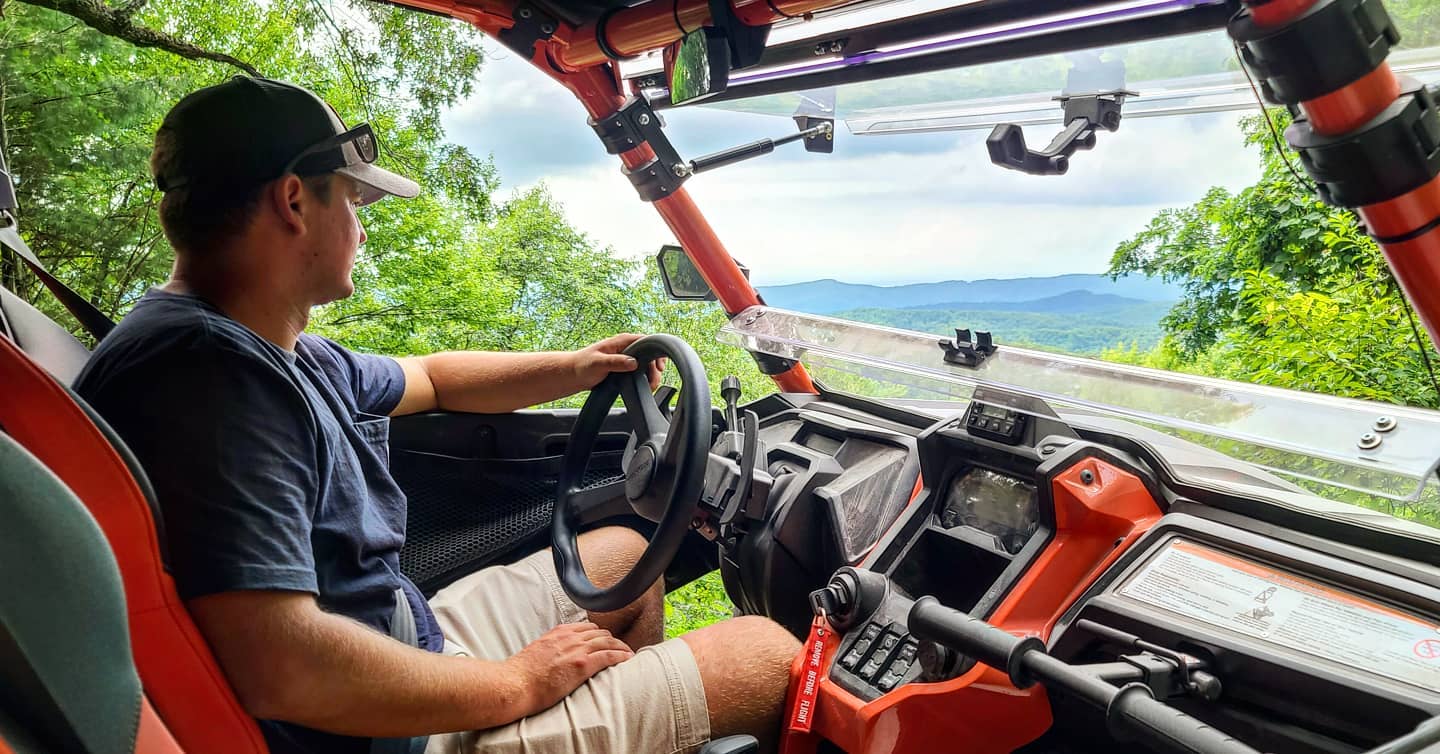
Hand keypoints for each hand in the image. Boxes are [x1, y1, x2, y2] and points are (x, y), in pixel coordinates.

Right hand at [504, 622, 633, 713]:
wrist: (514, 684)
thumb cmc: (520, 675)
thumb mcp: (536, 652)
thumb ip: (550, 649)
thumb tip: (554, 658)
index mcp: (558, 633)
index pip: (587, 628)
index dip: (599, 635)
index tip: (605, 641)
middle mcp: (570, 637)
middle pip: (601, 633)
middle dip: (612, 640)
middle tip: (620, 649)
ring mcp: (577, 650)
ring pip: (608, 642)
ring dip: (621, 647)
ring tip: (628, 654)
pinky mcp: (582, 664)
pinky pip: (609, 655)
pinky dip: (622, 656)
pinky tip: (628, 659)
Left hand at [571, 334, 664, 390]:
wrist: (573, 374)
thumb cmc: (582, 366)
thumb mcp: (598, 364)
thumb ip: (616, 362)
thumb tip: (633, 362)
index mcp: (622, 341)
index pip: (647, 341)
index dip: (656, 353)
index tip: (660, 367)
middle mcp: (626, 347)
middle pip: (650, 354)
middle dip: (655, 368)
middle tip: (652, 383)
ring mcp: (627, 356)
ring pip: (647, 363)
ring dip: (651, 375)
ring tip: (649, 387)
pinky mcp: (625, 366)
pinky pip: (641, 370)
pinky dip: (645, 378)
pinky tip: (644, 386)